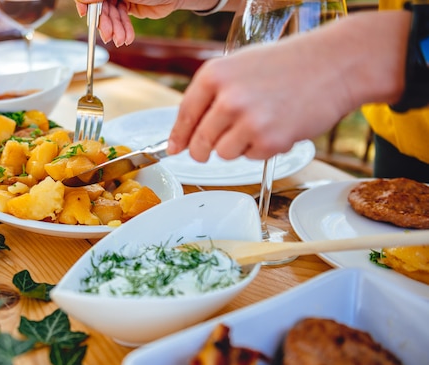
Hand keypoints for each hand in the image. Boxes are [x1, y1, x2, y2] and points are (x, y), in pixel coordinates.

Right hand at [75, 0, 216, 45]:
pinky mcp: (129, 6)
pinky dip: (123, 30)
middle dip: (105, 23)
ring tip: (120, 40)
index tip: (85, 15)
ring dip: (115, 30)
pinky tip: (126, 38)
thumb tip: (82, 1)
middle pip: (101, 6)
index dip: (86, 4)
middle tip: (108, 36)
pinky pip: (121, 20)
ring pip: (111, 15)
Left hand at [167, 12, 407, 161]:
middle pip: (200, 143)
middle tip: (211, 150)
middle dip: (202, 151)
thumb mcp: (240, 67)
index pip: (184, 115)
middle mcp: (227, 98)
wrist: (334, 64)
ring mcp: (248, 120)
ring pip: (223, 154)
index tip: (175, 149)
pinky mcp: (270, 140)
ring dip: (237, 147)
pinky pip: (251, 156)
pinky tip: (278, 126)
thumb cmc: (288, 64)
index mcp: (214, 75)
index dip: (178, 137)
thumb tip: (187, 133)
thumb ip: (212, 95)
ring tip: (259, 124)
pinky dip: (262, 148)